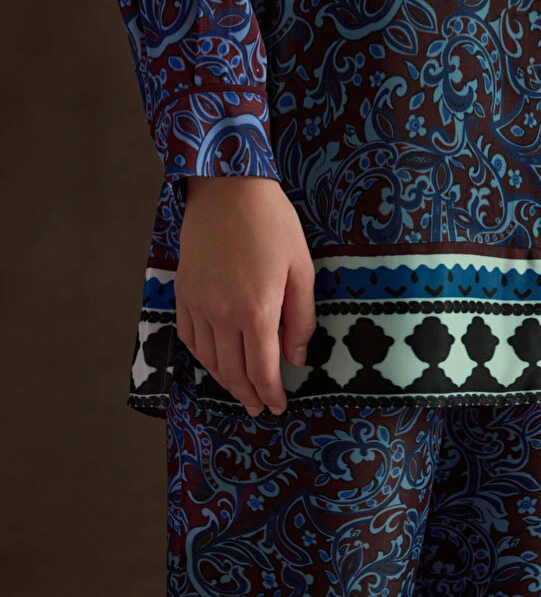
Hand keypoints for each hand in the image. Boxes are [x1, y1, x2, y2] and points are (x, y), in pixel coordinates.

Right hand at [174, 175, 316, 415]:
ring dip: (225, 382)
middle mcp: (223, 314)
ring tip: (240, 392)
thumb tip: (297, 357)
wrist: (228, 189)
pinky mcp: (183, 293)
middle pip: (233, 372)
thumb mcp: (301, 268)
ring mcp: (198, 304)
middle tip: (259, 407)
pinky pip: (189, 337)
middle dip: (249, 395)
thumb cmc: (271, 224)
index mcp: (257, 310)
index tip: (279, 406)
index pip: (263, 369)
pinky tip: (214, 361)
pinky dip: (202, 357)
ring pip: (209, 360)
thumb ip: (301, 318)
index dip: (271, 393)